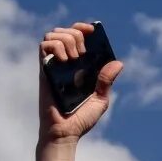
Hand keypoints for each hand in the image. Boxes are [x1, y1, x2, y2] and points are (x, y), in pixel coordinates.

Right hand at [38, 24, 123, 147]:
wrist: (64, 132)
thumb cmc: (80, 119)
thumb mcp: (100, 100)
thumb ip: (107, 81)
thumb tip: (118, 63)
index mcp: (79, 66)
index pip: (77, 35)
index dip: (83, 27)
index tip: (92, 30)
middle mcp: (65, 62)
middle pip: (65, 30)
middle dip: (76, 34)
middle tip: (82, 53)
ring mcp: (53, 65)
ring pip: (53, 34)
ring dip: (66, 39)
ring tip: (73, 58)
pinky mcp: (44, 71)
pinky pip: (43, 46)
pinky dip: (56, 46)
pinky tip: (65, 61)